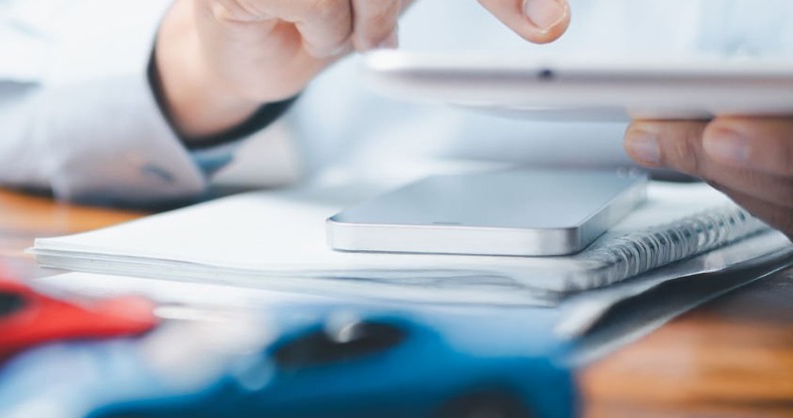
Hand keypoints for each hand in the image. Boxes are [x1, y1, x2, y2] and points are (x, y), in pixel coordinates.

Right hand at [155, 0, 572, 140]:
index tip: (546, 19)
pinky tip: (297, 22)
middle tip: (379, 32)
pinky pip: (321, 8)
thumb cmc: (333, 2)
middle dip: (394, 7)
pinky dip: (321, 33)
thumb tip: (549, 19)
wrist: (242, 39)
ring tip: (334, 22)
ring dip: (360, 23)